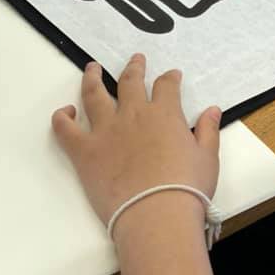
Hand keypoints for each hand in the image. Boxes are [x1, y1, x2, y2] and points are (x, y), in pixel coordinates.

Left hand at [52, 54, 220, 231]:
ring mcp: (105, 131)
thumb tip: (212, 110)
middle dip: (134, 68)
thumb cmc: (186, 189)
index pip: (167, 86)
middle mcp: (133, 115)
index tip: (172, 75)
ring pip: (94, 94)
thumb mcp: (207, 159)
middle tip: (135, 60)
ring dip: (92, 78)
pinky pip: (65, 129)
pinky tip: (65, 112)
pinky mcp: (85, 151)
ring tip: (92, 68)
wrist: (156, 215)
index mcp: (164, 114)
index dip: (169, 78)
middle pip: (130, 81)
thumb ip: (207, 131)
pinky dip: (62, 117)